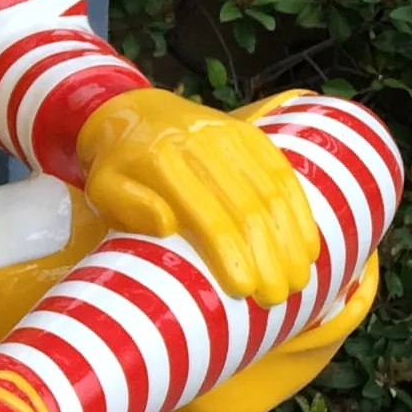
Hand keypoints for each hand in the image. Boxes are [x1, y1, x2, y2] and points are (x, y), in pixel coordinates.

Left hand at [76, 87, 319, 307]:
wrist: (132, 112)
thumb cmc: (118, 167)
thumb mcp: (103, 188)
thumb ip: (129, 207)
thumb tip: (168, 226)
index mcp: (162, 163)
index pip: (207, 217)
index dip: (230, 255)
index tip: (244, 292)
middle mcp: (201, 146)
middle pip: (247, 209)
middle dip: (267, 258)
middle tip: (277, 298)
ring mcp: (230, 136)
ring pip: (271, 194)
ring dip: (289, 241)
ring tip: (298, 281)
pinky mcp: (250, 133)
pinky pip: (282, 175)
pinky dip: (300, 212)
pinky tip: (307, 246)